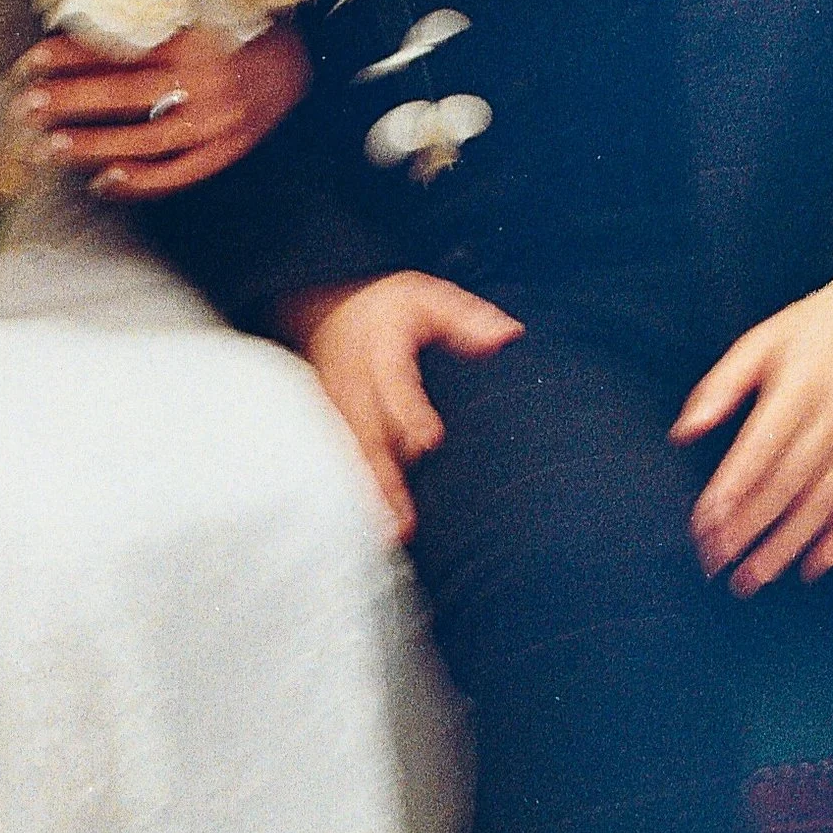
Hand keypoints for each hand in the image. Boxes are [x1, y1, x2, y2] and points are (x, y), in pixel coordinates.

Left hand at [18, 23, 308, 196]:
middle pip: (122, 94)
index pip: (119, 49)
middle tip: (27, 107)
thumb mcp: (200, 10)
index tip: (32, 61)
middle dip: (68, 101)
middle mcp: (204, 81)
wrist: (305, 59)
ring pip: (143, 139)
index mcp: (193, 39)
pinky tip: (103, 182)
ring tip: (51, 147)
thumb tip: (86, 24)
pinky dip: (139, 181)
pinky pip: (177, 174)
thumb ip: (152, 21)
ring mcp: (216, 122)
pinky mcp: (226, 151)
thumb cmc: (244, 29)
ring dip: (92, 145)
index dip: (70, 55)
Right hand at [281, 273, 523, 542]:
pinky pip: (342, 463)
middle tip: (406, 518)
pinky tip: (373, 529)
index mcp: (381, 350)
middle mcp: (355, 385)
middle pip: (368, 432)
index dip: (409, 411)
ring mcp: (339, 410)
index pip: (394, 382)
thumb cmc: (387, 311)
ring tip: (394, 533)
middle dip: (385, 473)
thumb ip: (467, 319)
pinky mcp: (333, 429)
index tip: (431, 440)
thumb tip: (510, 336)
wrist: (322, 313)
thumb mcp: (427, 299)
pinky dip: (356, 494)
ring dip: (372, 494)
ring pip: (354, 456)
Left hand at [671, 267, 832, 592]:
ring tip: (758, 576)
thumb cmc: (816, 326)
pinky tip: (817, 565)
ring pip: (824, 503)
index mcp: (796, 388)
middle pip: (787, 486)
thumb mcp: (761, 340)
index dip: (730, 495)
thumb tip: (684, 432)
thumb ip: (720, 386)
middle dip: (750, 531)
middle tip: (722, 565)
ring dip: (788, 545)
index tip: (705, 528)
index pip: (756, 454)